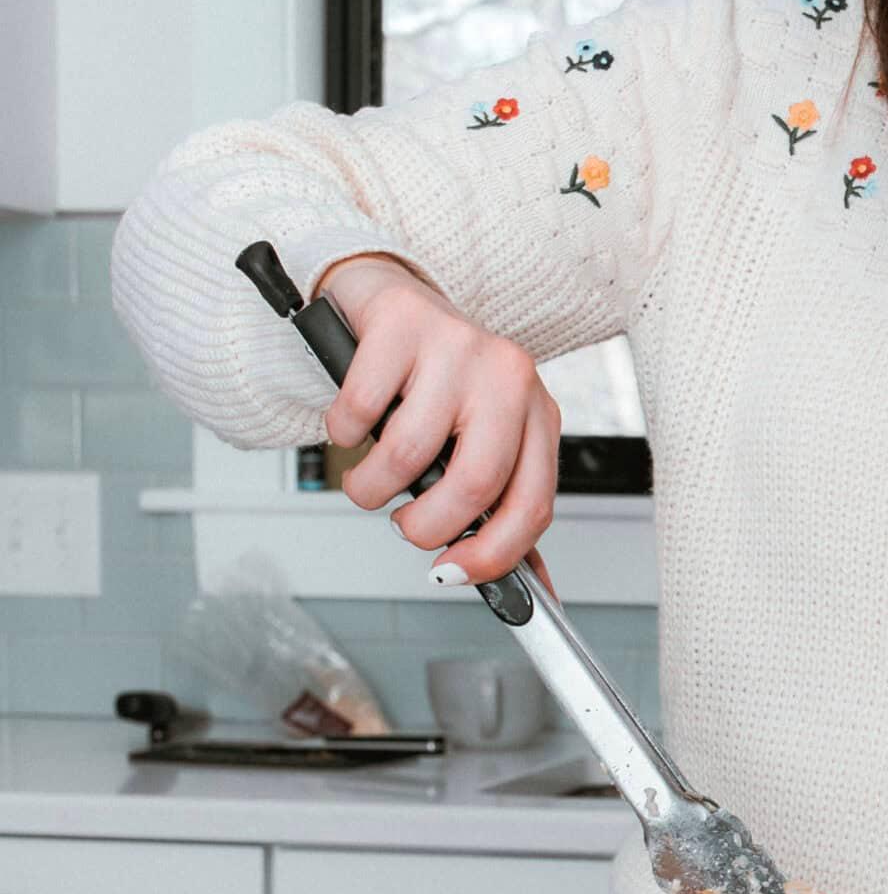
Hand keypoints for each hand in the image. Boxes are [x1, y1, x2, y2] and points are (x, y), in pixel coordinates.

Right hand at [315, 254, 561, 585]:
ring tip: (370, 479)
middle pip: (473, 486)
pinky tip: (353, 425)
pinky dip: (343, 435)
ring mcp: (456, 347)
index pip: (532, 505)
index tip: (450, 573)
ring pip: (407, 455)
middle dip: (424, 528)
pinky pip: (359, 411)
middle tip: (405, 524)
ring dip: (371, 488)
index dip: (490, 555)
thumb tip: (528, 594)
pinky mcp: (401, 326)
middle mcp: (507, 378)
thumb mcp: (484, 442)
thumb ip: (502, 511)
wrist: (394, 300)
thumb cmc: (440, 383)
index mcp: (538, 415)